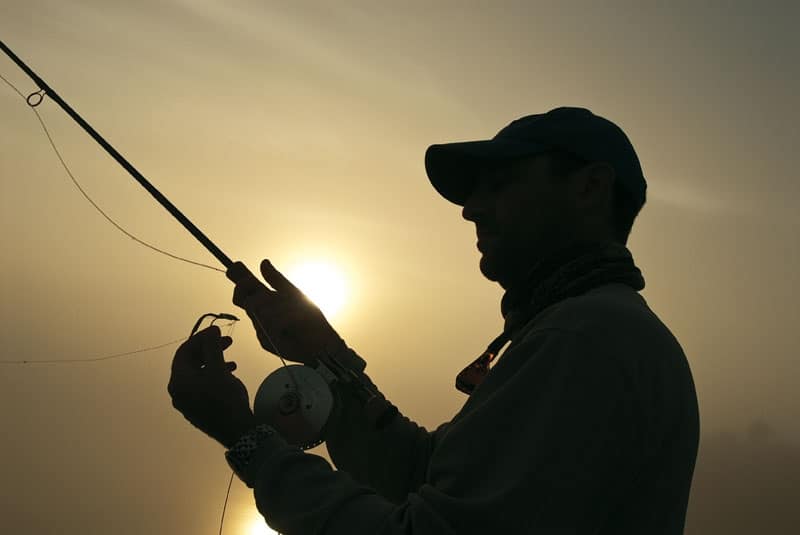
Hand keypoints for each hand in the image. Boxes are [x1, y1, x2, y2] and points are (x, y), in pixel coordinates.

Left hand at [168, 326, 254, 447]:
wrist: (237, 431)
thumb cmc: (225, 399)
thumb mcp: (218, 369)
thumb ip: (212, 348)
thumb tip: (211, 330)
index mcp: (178, 381)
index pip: (184, 351)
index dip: (200, 338)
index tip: (218, 332)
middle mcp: (178, 392)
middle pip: (190, 363)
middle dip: (208, 350)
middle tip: (227, 342)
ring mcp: (187, 402)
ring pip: (198, 374)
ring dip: (213, 362)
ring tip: (232, 360)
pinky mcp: (198, 409)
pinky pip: (202, 386)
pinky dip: (214, 376)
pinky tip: (229, 376)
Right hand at [227, 259, 344, 365]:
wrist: (321, 343)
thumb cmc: (311, 319)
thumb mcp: (294, 294)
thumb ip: (276, 280)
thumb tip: (264, 262)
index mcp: (267, 299)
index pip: (246, 288)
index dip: (238, 278)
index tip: (235, 267)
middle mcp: (261, 313)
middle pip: (240, 298)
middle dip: (244, 288)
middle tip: (255, 283)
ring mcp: (260, 327)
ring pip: (254, 309)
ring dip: (275, 306)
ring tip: (293, 311)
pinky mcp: (264, 340)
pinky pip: (266, 325)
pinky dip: (281, 321)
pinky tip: (291, 326)